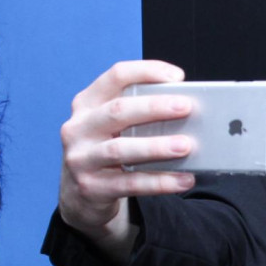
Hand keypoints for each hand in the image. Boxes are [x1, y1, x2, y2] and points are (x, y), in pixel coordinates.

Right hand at [57, 60, 195, 256]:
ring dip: (156, 147)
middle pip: (117, 111)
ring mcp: (81, 158)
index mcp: (87, 103)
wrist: (82, 194)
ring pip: (120, 149)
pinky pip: (130, 183)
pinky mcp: (91, 187)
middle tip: (186, 107)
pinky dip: (159, 182)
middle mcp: (79, 127)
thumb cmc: (108, 149)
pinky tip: (183, 180)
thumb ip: (140, 114)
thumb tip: (187, 110)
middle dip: (154, 107)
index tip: (177, 77)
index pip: (116, 76)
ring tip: (186, 146)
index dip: (146, 71)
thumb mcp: (114, 126)